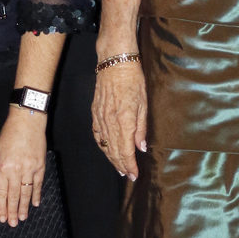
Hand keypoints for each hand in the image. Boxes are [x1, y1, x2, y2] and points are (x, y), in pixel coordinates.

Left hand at [0, 109, 47, 225]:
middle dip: (13, 211)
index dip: (2, 206)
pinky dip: (36, 194)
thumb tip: (5, 184)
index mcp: (3, 167)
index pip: (1, 192)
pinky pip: (38, 184)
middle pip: (14, 196)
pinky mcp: (40, 165)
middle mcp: (16, 170)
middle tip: (13, 223)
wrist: (27, 121)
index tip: (2, 218)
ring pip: (27, 192)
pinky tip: (35, 203)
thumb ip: (1, 169)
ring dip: (24, 206)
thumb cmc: (10, 134)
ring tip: (23, 218)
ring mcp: (30, 168)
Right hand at [92, 63, 146, 180]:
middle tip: (128, 175)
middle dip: (121, 165)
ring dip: (111, 158)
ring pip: (104, 145)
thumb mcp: (143, 104)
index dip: (130, 165)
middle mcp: (110, 122)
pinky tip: (105, 150)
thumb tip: (141, 147)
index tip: (134, 174)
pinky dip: (101, 145)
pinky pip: (96, 134)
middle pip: (114, 151)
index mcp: (124, 121)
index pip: (125, 151)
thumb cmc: (133, 80)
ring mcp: (100, 118)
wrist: (114, 63)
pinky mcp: (95, 113)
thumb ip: (141, 128)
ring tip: (119, 167)